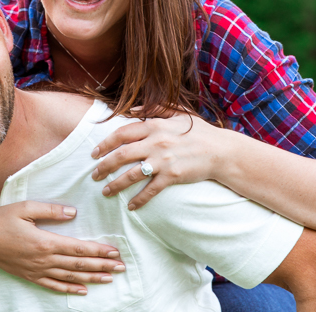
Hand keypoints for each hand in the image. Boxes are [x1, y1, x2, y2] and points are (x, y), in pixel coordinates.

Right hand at [0, 201, 125, 294]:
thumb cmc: (2, 219)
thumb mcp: (26, 207)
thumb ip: (51, 210)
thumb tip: (73, 213)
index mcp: (45, 242)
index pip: (78, 247)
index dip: (98, 250)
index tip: (114, 251)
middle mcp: (43, 259)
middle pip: (78, 264)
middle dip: (102, 266)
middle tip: (121, 267)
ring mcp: (37, 270)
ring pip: (70, 276)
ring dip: (91, 277)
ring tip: (109, 278)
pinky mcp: (30, 276)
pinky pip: (53, 285)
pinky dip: (69, 288)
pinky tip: (83, 290)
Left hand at [91, 113, 224, 209]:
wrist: (221, 151)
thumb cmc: (200, 131)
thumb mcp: (179, 114)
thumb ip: (156, 109)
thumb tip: (134, 109)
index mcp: (154, 125)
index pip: (122, 134)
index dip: (105, 143)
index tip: (94, 153)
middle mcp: (156, 142)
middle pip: (121, 154)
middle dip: (104, 166)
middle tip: (94, 174)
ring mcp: (163, 160)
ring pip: (131, 174)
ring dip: (115, 185)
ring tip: (105, 192)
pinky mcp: (172, 176)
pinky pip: (150, 190)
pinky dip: (138, 199)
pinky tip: (130, 206)